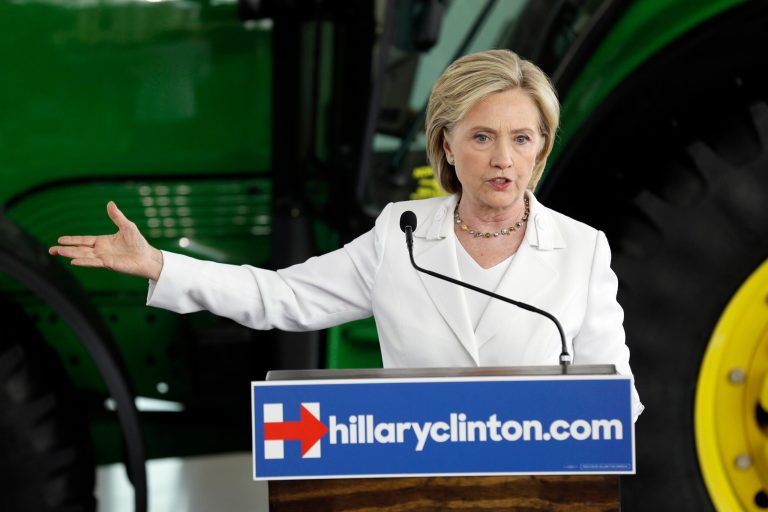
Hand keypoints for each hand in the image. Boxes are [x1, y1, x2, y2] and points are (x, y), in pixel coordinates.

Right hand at [49, 201, 163, 280]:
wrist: (148, 257)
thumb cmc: (139, 242)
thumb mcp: (127, 226)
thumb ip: (117, 216)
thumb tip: (110, 203)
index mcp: (103, 241)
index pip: (83, 240)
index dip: (72, 240)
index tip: (59, 239)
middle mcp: (101, 250)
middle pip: (79, 249)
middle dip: (65, 249)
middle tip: (51, 250)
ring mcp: (103, 258)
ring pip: (83, 255)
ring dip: (70, 254)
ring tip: (57, 252)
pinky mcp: (109, 264)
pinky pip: (94, 262)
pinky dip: (84, 261)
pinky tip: (73, 261)